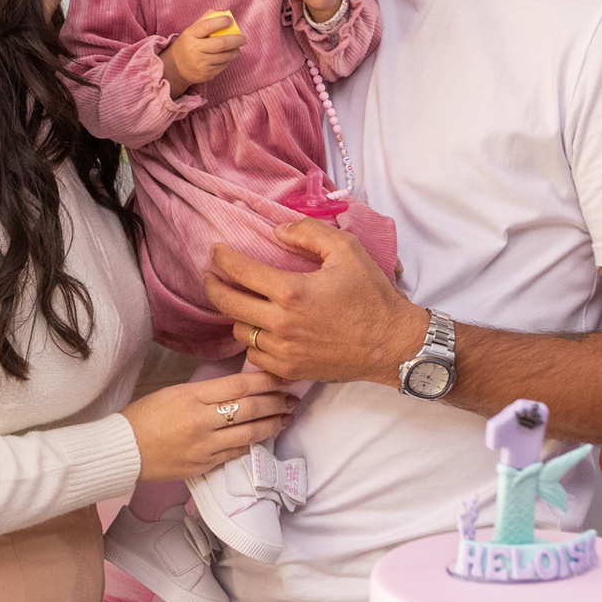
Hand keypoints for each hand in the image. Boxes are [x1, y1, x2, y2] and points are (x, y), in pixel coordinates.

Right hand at [123, 370, 294, 480]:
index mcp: (192, 396)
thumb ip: (207, 392)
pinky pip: (236, 453)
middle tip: (292, 398)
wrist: (124, 450)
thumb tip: (239, 390)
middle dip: (276, 402)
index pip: (239, 385)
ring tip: (286, 418)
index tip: (283, 377)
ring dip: (272, 425)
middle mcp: (201, 421)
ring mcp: (204, 446)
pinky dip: (254, 443)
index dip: (266, 381)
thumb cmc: (145, 416)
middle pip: (249, 409)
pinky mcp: (204, 465)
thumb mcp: (174, 393)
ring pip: (249, 434)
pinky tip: (265, 436)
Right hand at [161, 11, 247, 97]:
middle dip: (237, 40)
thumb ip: (206, 19)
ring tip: (237, 48)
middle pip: (221, 44)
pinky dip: (228, 60)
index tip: (231, 20)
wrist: (176, 67)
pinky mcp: (206, 74)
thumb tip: (225, 13)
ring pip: (225, 56)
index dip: (221, 22)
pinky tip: (226, 57)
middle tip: (244, 38)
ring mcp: (200, 64)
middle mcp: (194, 50)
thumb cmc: (189, 43)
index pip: (207, 26)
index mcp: (190, 35)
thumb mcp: (192, 30)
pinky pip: (223, 66)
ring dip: (235, 51)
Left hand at [203, 221, 429, 386]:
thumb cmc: (372, 296)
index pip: (240, 271)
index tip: (215, 251)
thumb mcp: (348, 250)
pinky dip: (253, 341)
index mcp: (292, 292)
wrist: (392, 344)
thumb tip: (277, 232)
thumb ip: (309, 232)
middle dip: (212, 286)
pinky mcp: (290, 369)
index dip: (222, 258)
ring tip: (241, 302)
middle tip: (210, 275)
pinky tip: (261, 329)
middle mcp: (281, 323)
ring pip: (240, 331)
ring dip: (237, 314)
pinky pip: (255, 356)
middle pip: (227, 304)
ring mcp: (284, 350)